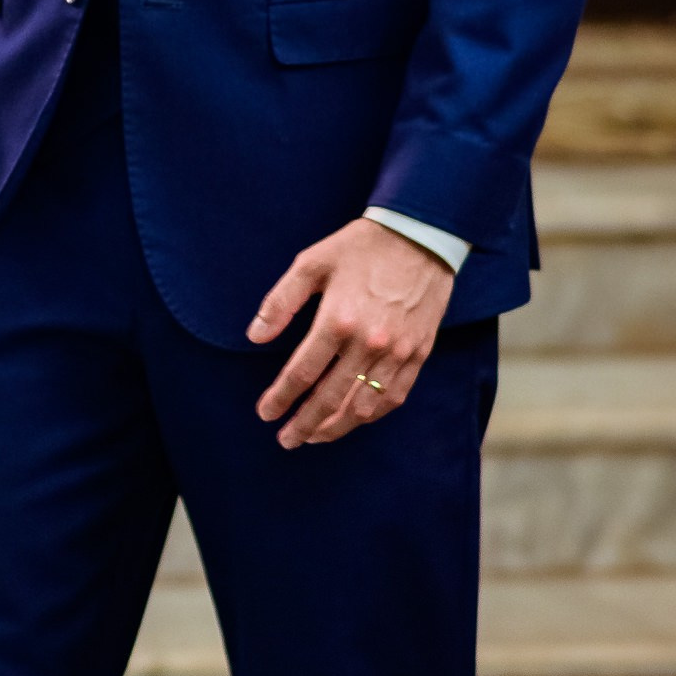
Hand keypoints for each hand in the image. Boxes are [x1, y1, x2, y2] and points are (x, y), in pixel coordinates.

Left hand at [247, 219, 455, 449]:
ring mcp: (397, 353)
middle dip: (304, 424)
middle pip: (330, 398)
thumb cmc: (361, 247)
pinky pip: (394, 397)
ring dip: (336, 427)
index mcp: (337, 320)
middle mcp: (368, 343)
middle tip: (286, 440)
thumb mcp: (312, 263)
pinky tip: (354, 420)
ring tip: (314, 437)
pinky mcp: (418, 354)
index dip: (281, 397)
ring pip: (363, 406)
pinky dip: (371, 416)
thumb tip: (254, 336)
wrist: (420, 236)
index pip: (302, 373)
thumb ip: (280, 301)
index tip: (266, 413)